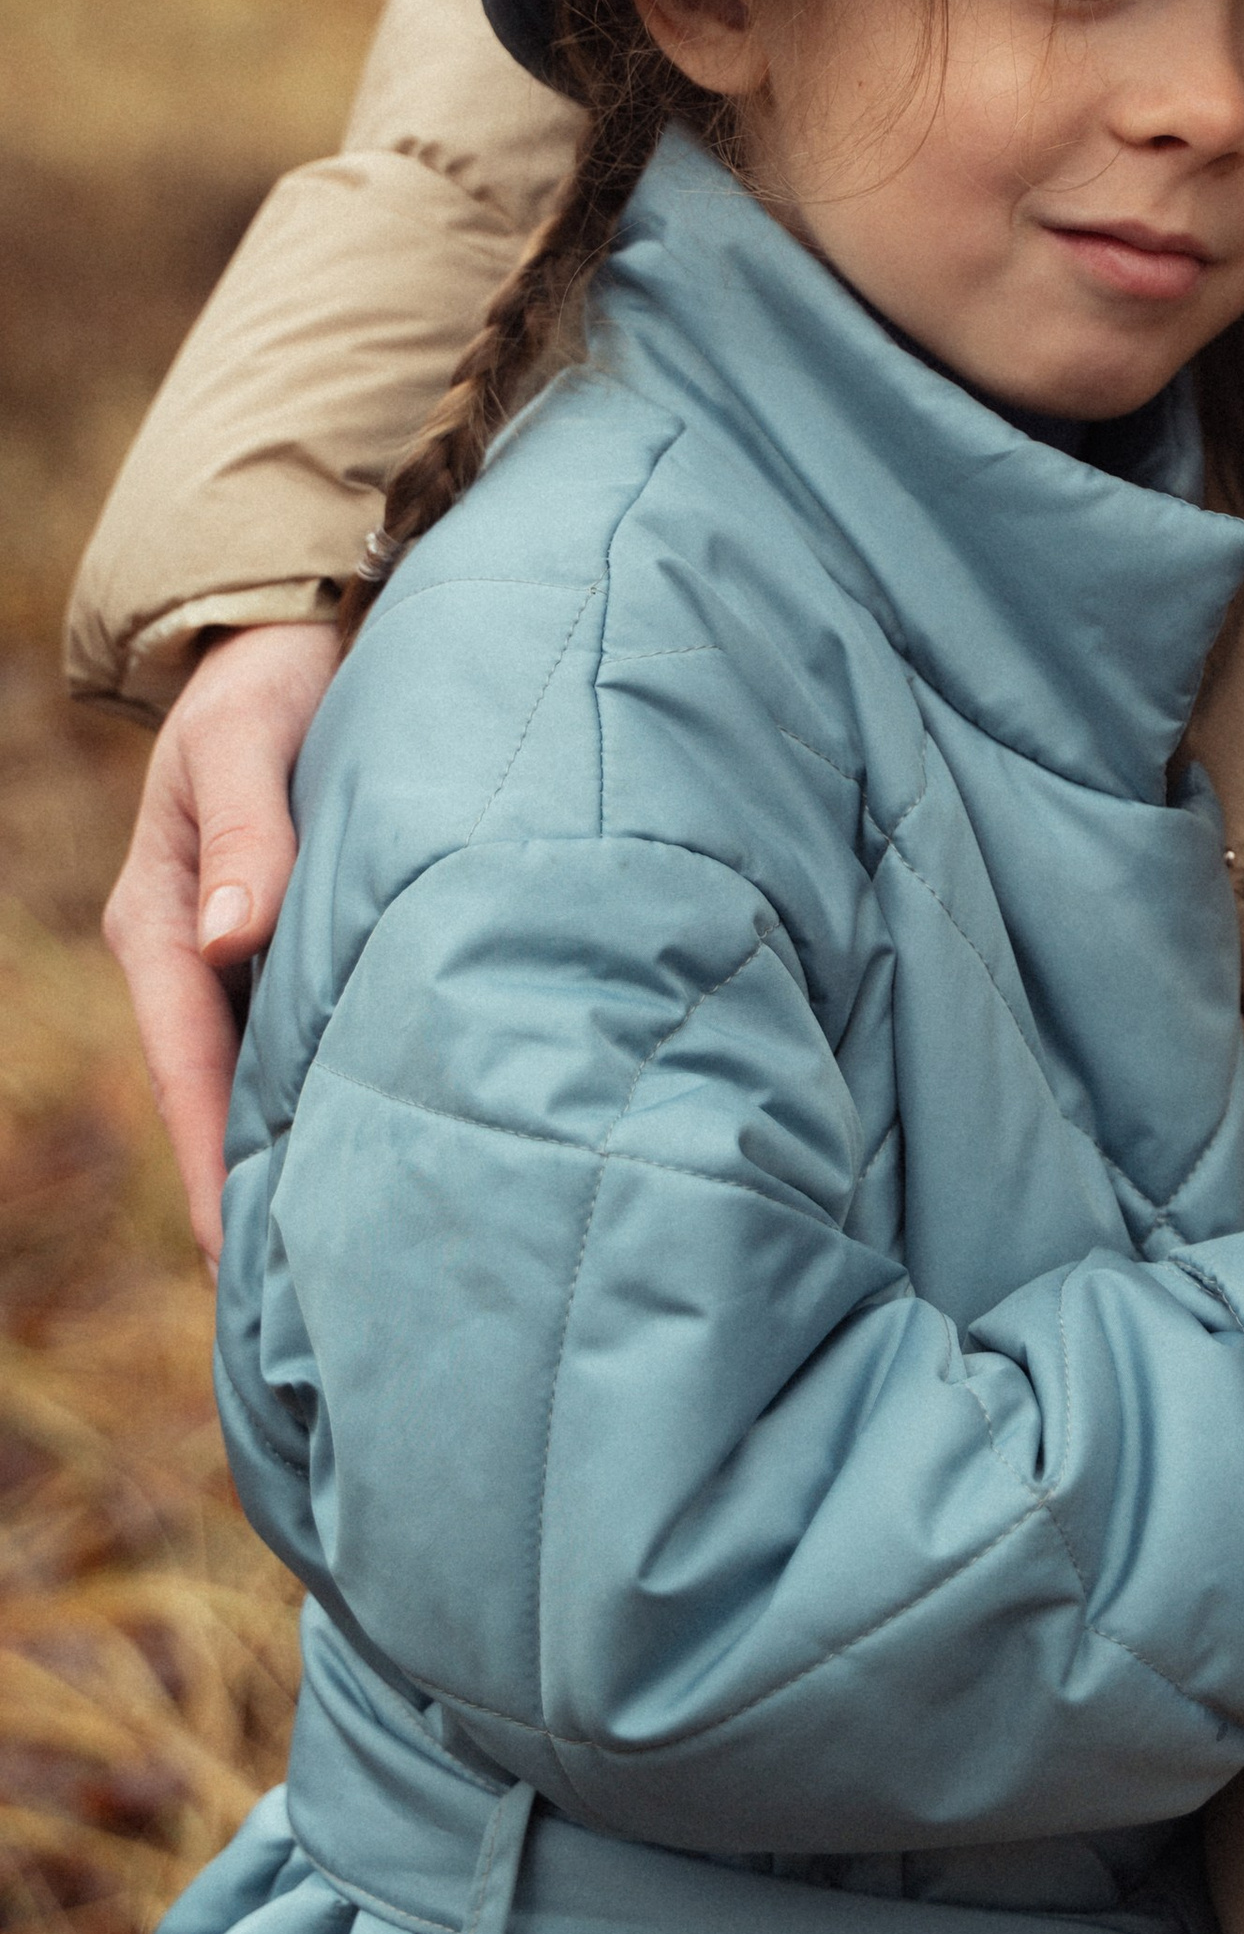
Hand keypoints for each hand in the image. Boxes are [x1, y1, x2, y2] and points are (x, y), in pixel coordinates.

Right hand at [102, 619, 339, 1266]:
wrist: (298, 628)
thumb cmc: (270, 676)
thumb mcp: (247, 734)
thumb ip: (244, 824)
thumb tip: (230, 934)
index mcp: (162, 923)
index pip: (190, 1069)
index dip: (214, 1165)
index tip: (240, 1260)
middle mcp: (199, 953)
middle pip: (227, 1094)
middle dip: (261, 1190)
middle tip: (314, 1304)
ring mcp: (247, 951)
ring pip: (273, 1070)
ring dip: (306, 1147)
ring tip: (362, 1251)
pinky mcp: (300, 935)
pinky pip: (314, 1028)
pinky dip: (342, 1082)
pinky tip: (391, 1138)